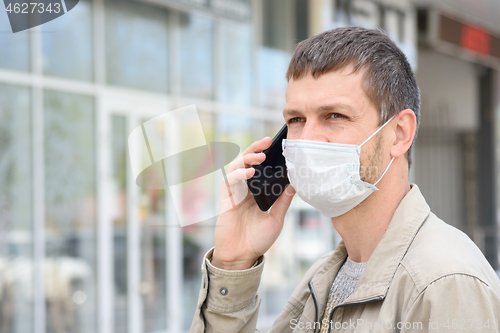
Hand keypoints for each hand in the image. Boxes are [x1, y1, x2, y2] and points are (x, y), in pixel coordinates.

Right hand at [211, 137, 295, 269]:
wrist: (241, 256)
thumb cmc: (258, 240)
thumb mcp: (276, 219)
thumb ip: (283, 201)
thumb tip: (295, 184)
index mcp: (257, 192)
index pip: (261, 168)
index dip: (267, 155)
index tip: (279, 146)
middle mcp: (245, 189)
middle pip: (247, 162)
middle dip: (255, 149)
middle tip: (267, 141)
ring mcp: (234, 193)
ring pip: (236, 166)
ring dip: (247, 158)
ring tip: (260, 156)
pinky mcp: (226, 198)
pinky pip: (230, 180)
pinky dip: (239, 174)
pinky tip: (250, 173)